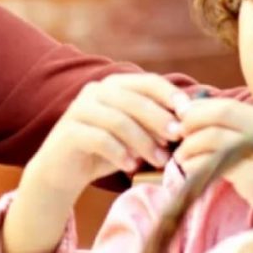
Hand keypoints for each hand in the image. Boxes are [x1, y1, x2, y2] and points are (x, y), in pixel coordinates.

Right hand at [0, 74, 187, 252]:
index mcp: (114, 86)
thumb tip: (189, 124)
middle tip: (178, 138)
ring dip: (143, 141)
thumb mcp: (135, 136)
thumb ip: (156, 126)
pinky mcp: (68, 131)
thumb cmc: (106, 151)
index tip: (189, 114)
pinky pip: (99, 138)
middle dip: (159, 119)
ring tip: (158, 161)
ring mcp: (79, 109)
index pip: (147, 81)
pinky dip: (119, 152)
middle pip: (134, 99)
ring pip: (118, 119)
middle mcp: (95, 91)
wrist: (62, 171)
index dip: (170, 94)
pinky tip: (130, 166)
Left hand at [174, 98, 252, 221]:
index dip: (201, 109)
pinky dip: (196, 164)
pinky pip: (215, 162)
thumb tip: (220, 139)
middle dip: (190, 120)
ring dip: (188, 145)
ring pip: (212, 136)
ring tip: (181, 158)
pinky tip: (191, 174)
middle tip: (176, 133)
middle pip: (220, 112)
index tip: (184, 118)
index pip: (231, 106)